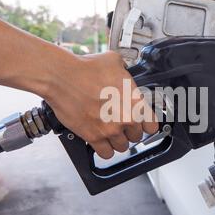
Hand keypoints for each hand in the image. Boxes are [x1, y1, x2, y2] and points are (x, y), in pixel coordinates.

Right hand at [42, 51, 158, 158]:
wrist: (63, 77)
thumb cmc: (86, 69)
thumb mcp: (114, 61)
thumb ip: (124, 71)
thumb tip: (123, 71)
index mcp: (135, 102)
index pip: (152, 126)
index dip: (146, 124)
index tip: (141, 123)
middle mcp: (125, 118)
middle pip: (136, 137)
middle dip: (129, 130)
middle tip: (120, 122)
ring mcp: (110, 130)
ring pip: (122, 147)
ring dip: (117, 141)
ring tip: (110, 132)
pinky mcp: (93, 137)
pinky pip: (106, 153)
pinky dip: (105, 149)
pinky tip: (102, 141)